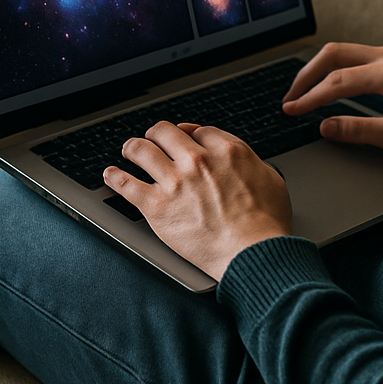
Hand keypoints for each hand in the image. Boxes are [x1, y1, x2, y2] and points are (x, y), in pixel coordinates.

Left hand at [104, 121, 291, 280]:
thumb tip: (243, 161)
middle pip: (165, 132)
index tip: (184, 139)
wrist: (253, 253)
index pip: (197, 130)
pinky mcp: (156, 206)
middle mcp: (198, 160)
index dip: (189, 133)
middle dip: (158, 135)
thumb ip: (251, 162)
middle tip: (153, 140)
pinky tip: (111, 175)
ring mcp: (174, 182)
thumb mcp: (271, 178)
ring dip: (133, 148)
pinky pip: (125, 184)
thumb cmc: (266, 223)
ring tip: (130, 150)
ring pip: (141, 150)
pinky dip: (114, 177)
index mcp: (227, 150)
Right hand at [282, 43, 382, 159]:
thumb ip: (360, 131)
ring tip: (304, 91)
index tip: (291, 110)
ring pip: (345, 51)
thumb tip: (326, 126)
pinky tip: (330, 84)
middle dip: (306, 75)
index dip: (309, 97)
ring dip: (320, 69)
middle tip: (290, 97)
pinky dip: (338, 68)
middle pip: (333, 54)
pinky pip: (359, 55)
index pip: (336, 82)